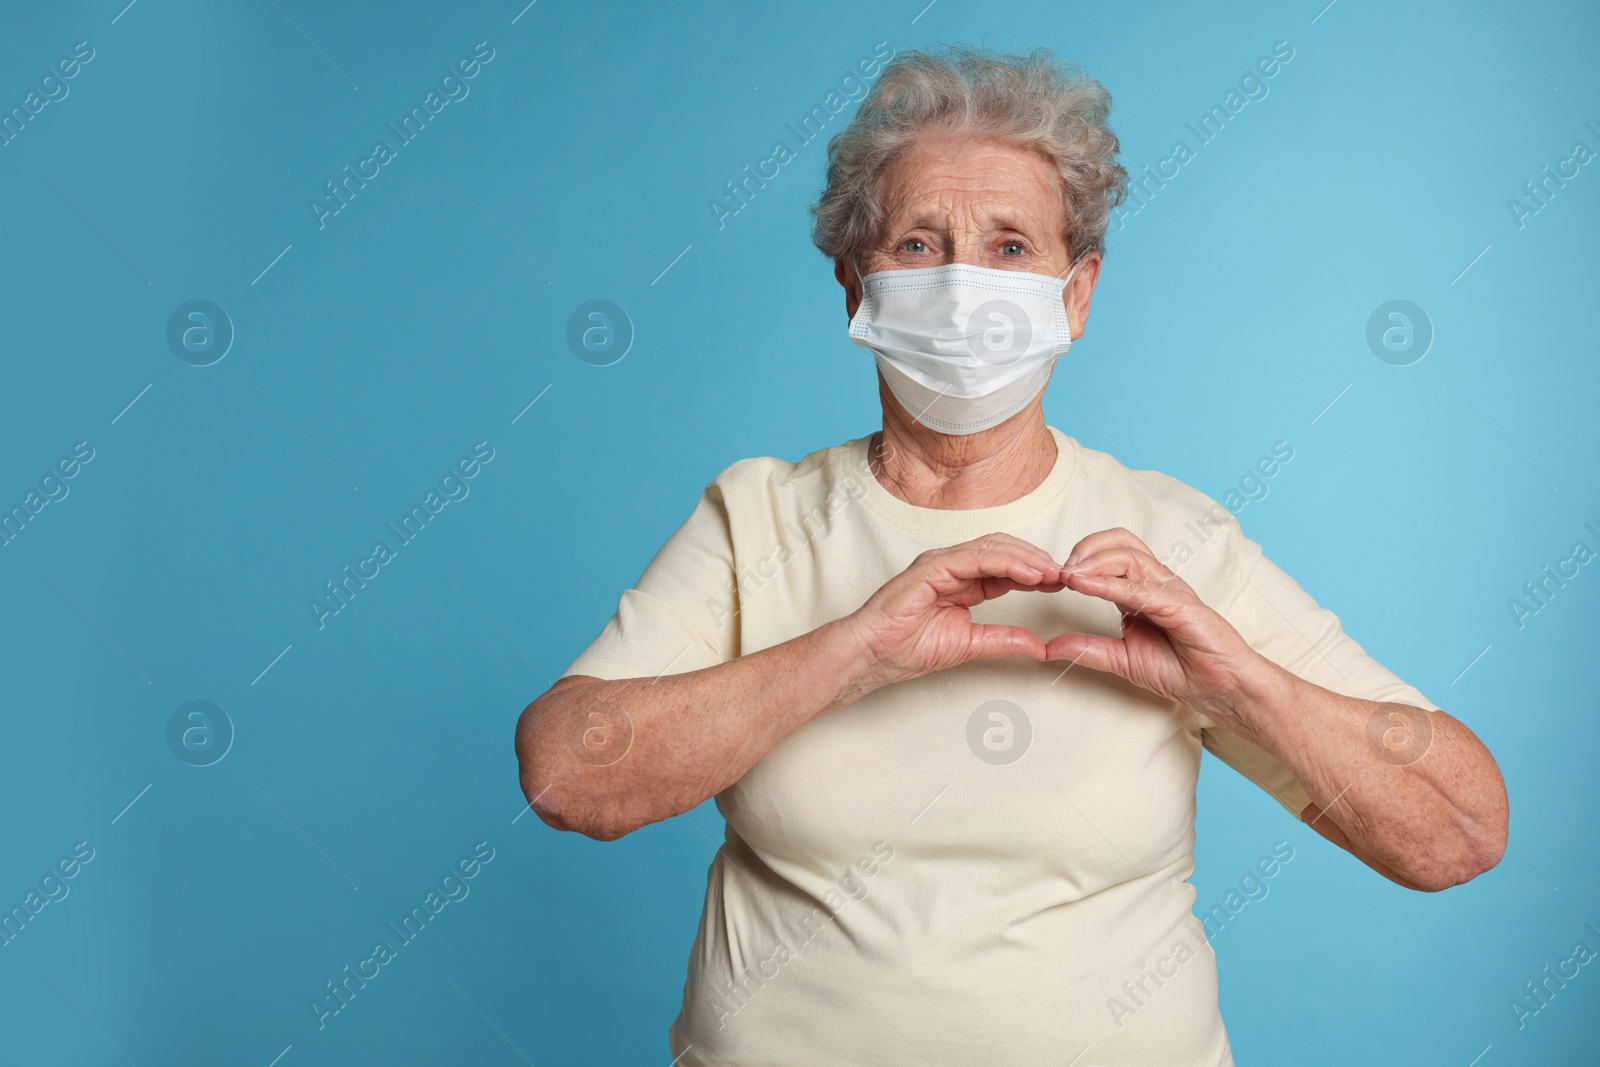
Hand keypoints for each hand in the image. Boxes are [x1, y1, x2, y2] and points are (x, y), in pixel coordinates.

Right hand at [845, 532, 1066, 690]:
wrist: (872, 655)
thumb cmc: (905, 648)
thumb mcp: (969, 645)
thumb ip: (1002, 640)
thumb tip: (1039, 646)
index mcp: (962, 581)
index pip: (1006, 568)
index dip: (1036, 573)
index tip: (1063, 583)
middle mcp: (952, 565)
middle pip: (1004, 550)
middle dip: (1037, 560)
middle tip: (1065, 574)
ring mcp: (940, 562)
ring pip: (993, 548)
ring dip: (1026, 558)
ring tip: (1053, 572)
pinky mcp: (930, 567)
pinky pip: (974, 558)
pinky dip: (1004, 562)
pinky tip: (1028, 573)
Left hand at [1044, 527, 1261, 724]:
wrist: (1222, 689)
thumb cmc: (1183, 671)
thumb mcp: (1122, 660)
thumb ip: (1088, 650)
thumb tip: (1048, 647)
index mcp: (1143, 591)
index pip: (1113, 553)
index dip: (1082, 558)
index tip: (1054, 576)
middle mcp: (1157, 584)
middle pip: (1120, 543)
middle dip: (1085, 549)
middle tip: (1059, 569)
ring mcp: (1170, 591)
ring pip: (1129, 557)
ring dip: (1093, 563)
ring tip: (1068, 575)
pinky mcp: (1180, 606)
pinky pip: (1140, 588)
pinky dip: (1108, 584)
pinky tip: (1084, 586)